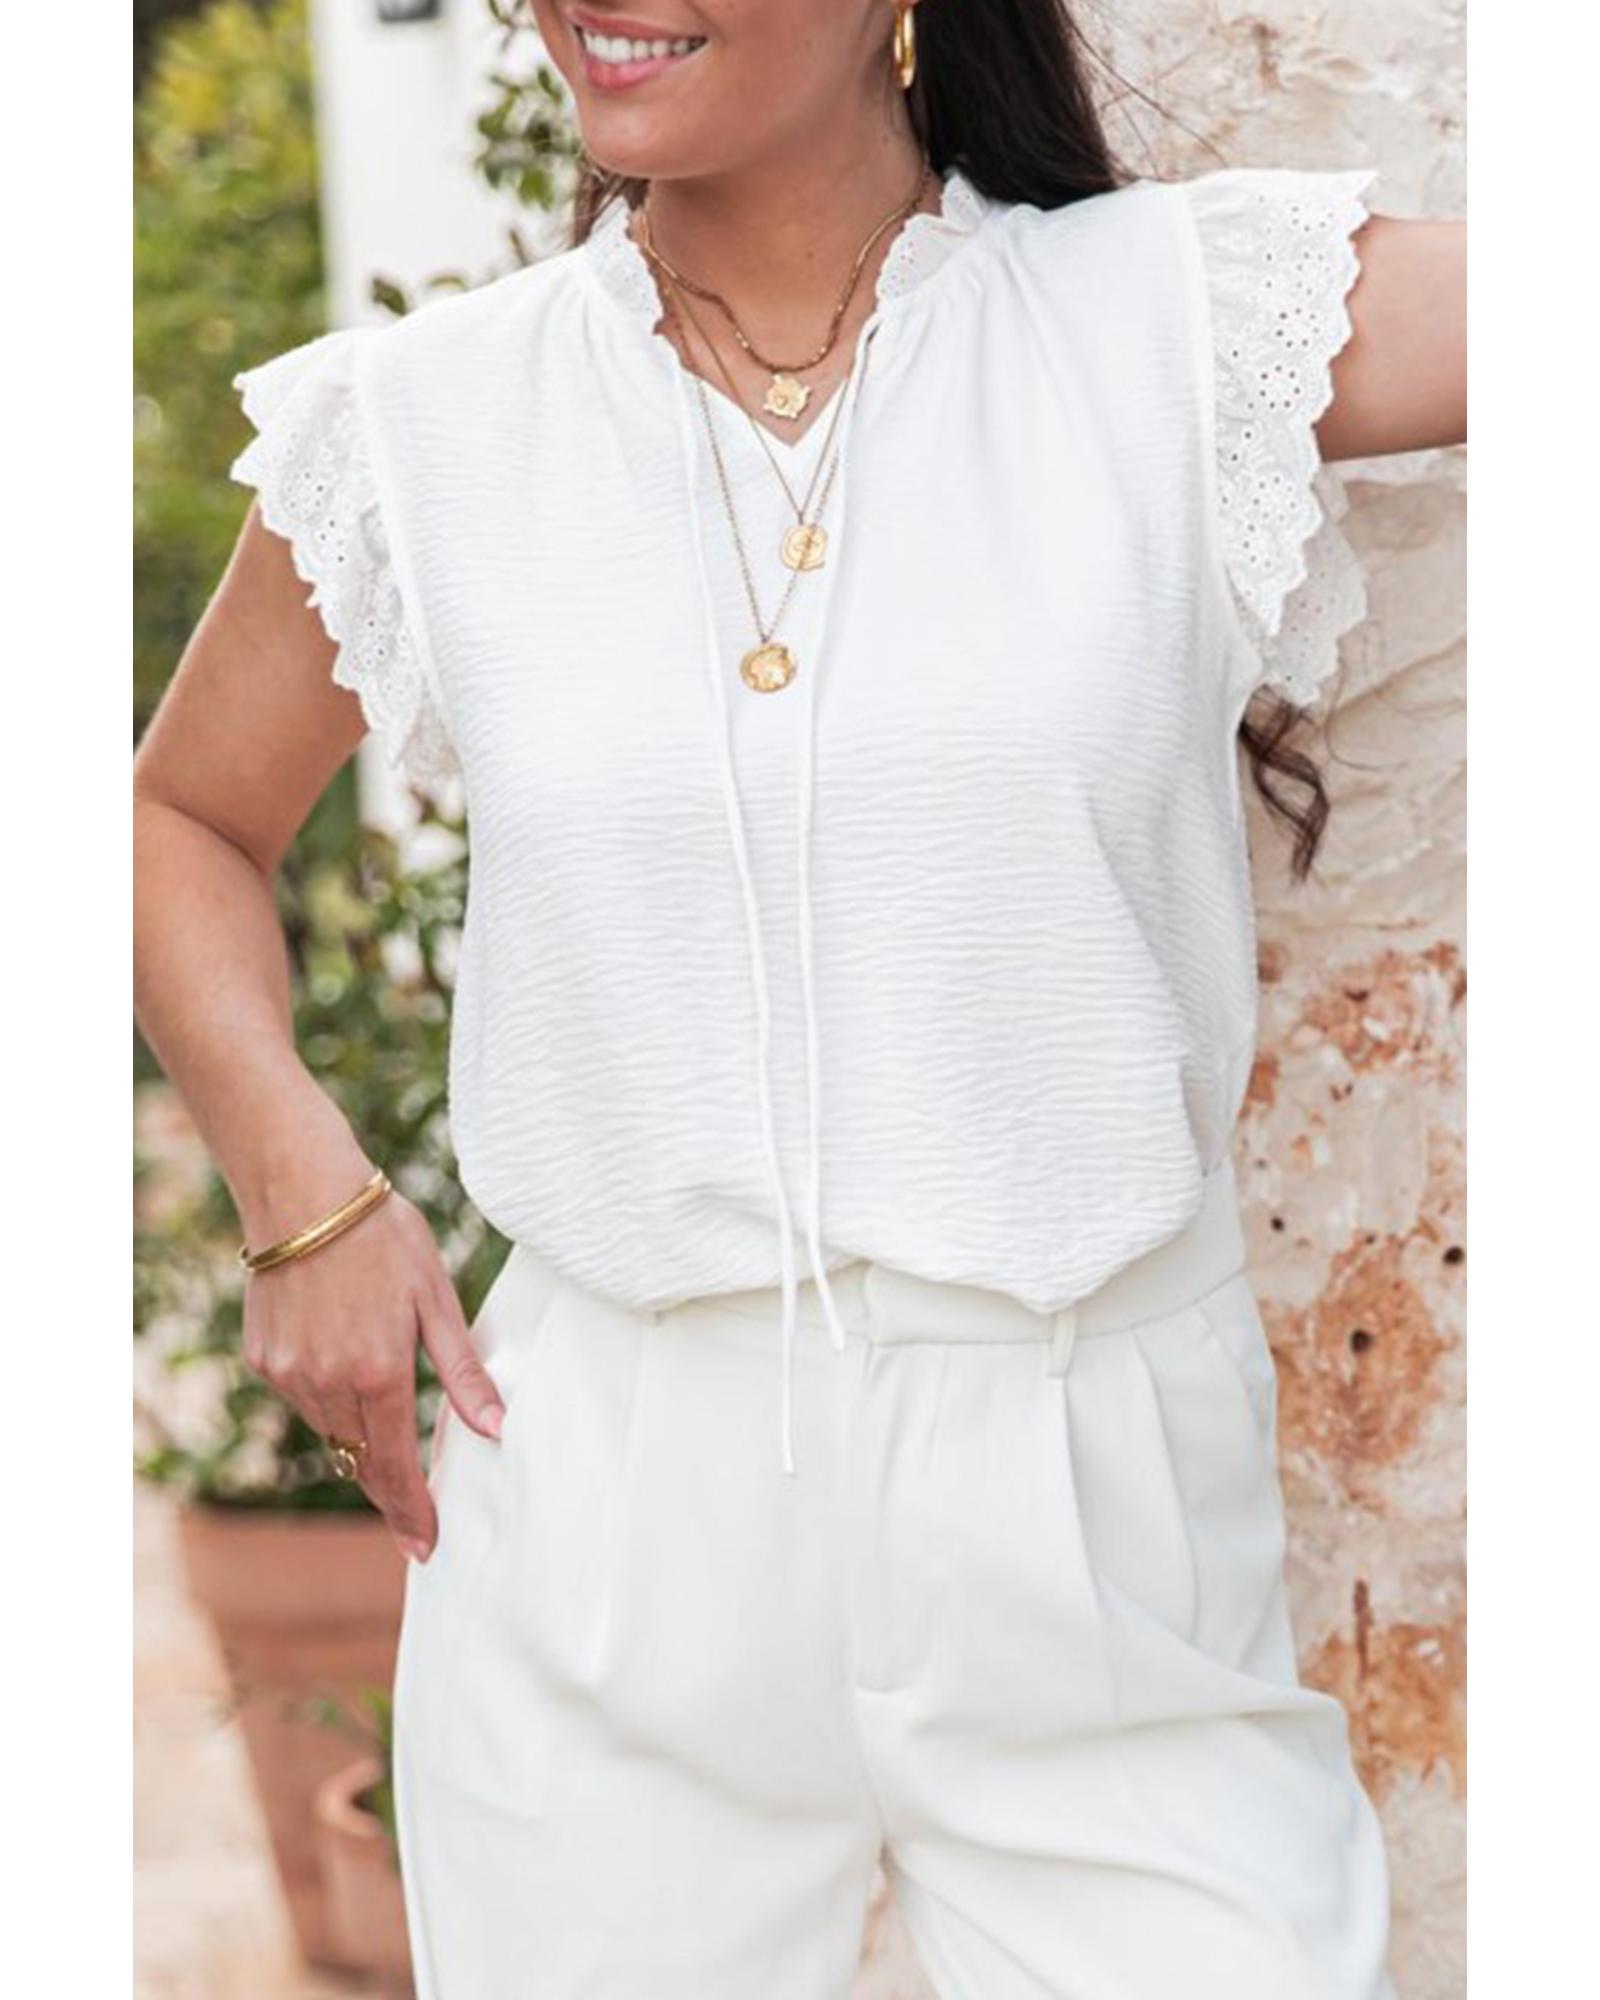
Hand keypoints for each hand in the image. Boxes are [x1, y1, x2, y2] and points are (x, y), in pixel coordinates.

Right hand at [239, 1162, 504, 1561]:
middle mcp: (328, 1383)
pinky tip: (345, 1367)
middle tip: (414, 1518)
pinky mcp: (264, 1359)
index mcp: (379, 1372)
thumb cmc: (383, 1236)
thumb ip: (463, 1371)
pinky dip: (328, 1400)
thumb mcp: (437, 1298)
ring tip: (389, 1430)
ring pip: (330, 1432)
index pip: (397, 1466)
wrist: (303, 1193)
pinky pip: (303, 1399)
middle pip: (361, 1461)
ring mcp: (290, 1373)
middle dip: (389, 1491)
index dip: (412, 1511)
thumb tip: (496, 1427)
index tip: (425, 1546)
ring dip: (359, 1440)